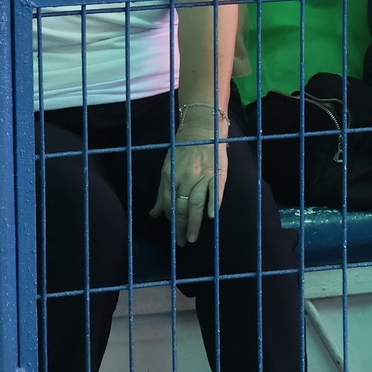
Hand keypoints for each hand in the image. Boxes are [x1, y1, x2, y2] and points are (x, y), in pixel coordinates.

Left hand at [150, 107, 226, 245]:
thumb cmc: (182, 149)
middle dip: (179, 227)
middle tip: (181, 243)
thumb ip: (162, 193)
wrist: (202, 129)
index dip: (170, 220)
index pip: (169, 203)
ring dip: (193, 222)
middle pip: (181, 207)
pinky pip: (215, 191)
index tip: (173, 232)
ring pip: (196, 203)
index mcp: (170, 176)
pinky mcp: (218, 173)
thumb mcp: (167, 168)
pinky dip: (213, 204)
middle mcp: (185, 177)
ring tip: (191, 237)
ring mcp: (202, 175)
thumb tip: (153, 215)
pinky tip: (211, 217)